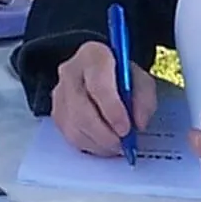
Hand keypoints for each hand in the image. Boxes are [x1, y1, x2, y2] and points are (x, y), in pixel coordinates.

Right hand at [51, 41, 156, 156]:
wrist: (104, 75)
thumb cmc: (122, 76)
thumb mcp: (141, 80)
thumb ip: (144, 98)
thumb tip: (138, 123)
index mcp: (93, 55)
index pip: (98, 83)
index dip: (112, 109)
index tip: (126, 128)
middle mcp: (70, 71)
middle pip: (81, 110)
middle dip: (105, 133)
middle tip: (123, 143)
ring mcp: (59, 93)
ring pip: (74, 127)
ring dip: (98, 143)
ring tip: (117, 145)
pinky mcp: (56, 113)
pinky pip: (69, 136)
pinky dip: (90, 145)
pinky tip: (104, 144)